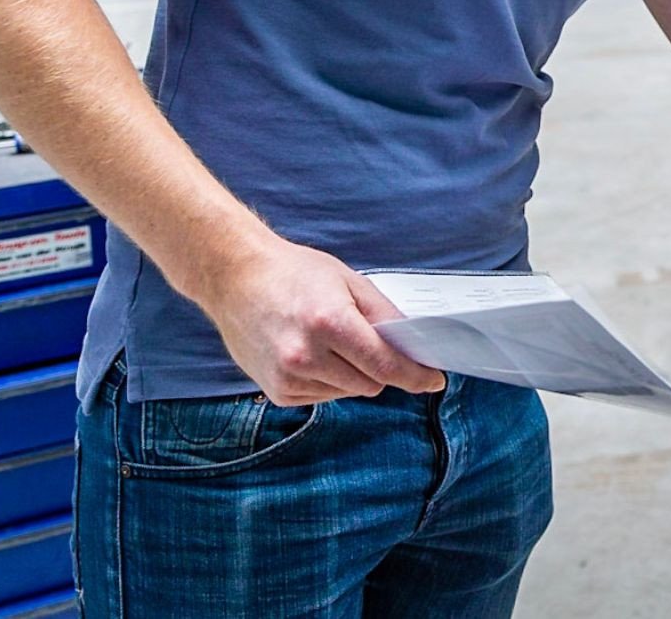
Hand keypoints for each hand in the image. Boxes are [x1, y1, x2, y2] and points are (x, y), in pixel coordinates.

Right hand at [194, 235, 446, 405]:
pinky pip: (323, 396)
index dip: (415, 375)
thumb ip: (384, 316)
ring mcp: (288, 378)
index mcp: (330, 323)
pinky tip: (311, 353)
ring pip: (349, 392)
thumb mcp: (350, 282)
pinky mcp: (277, 392)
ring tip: (330, 341)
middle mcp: (306, 356)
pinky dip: (329, 381)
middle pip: (371, 383)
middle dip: (380, 367)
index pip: (385, 364)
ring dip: (353, 374)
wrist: (236, 277)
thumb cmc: (295, 273)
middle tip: (366, 340)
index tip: (434, 381)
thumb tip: (413, 346)